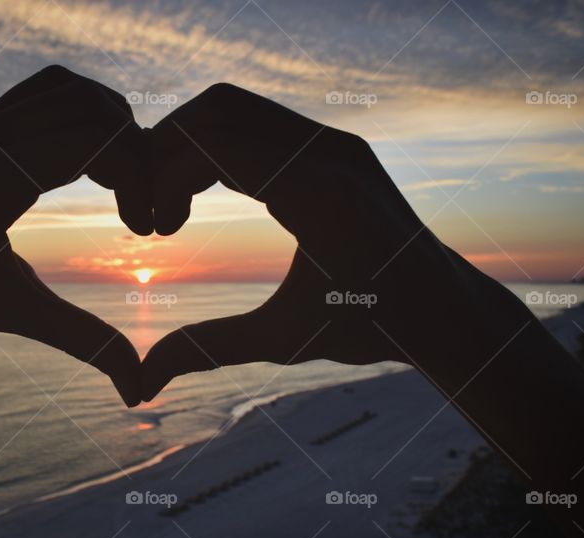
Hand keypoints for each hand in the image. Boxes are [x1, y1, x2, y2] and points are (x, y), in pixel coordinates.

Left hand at [0, 66, 153, 426]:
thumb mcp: (18, 317)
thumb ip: (85, 344)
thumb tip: (139, 393)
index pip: (95, 140)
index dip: (140, 177)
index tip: (147, 230)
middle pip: (92, 109)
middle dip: (134, 153)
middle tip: (141, 207)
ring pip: (70, 90)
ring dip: (111, 125)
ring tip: (124, 177)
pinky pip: (43, 91)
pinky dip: (81, 109)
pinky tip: (92, 157)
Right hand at [141, 83, 511, 399]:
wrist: (442, 310)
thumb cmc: (369, 328)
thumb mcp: (282, 341)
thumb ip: (207, 349)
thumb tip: (141, 383)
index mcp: (319, 191)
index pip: (212, 141)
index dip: (162, 175)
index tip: (152, 230)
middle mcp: (330, 150)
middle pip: (217, 108)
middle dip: (167, 150)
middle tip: (154, 214)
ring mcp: (336, 140)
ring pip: (235, 108)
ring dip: (191, 147)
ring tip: (175, 209)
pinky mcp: (336, 144)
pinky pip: (259, 123)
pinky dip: (220, 148)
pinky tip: (208, 197)